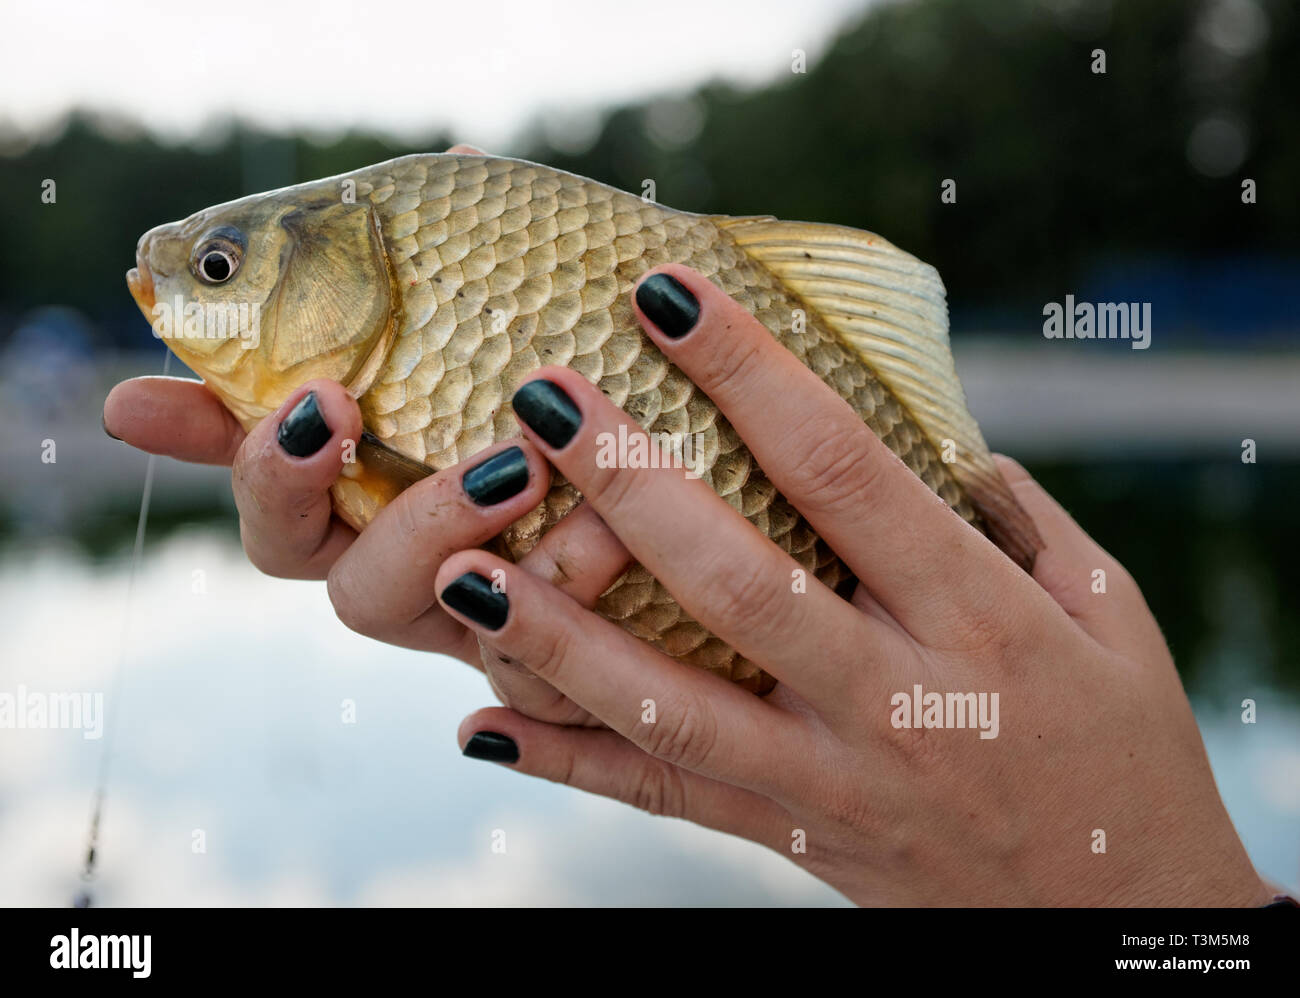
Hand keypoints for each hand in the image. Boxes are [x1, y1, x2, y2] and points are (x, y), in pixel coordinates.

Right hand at [102, 143, 629, 718]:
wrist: (742, 518)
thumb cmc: (629, 412)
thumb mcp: (560, 344)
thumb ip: (491, 278)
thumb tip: (459, 156)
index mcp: (393, 481)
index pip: (271, 466)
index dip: (200, 439)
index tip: (140, 401)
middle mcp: (417, 555)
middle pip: (301, 555)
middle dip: (291, 483)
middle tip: (329, 406)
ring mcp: (476, 619)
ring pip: (388, 611)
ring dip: (429, 533)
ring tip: (515, 464)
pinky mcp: (559, 669)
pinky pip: (526, 675)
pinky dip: (547, 621)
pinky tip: (601, 549)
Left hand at [436, 264, 1270, 906]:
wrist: (1117, 915)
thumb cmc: (1121, 741)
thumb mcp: (1105, 611)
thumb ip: (1015, 516)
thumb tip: (933, 436)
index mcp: (977, 615)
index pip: (845, 470)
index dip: (749, 375)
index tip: (668, 297)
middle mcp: (895, 698)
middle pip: (737, 581)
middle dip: (629, 484)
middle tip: (540, 398)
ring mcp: (836, 779)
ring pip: (675, 709)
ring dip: (559, 640)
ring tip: (461, 574)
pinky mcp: (798, 837)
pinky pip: (671, 800)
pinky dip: (574, 766)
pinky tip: (485, 731)